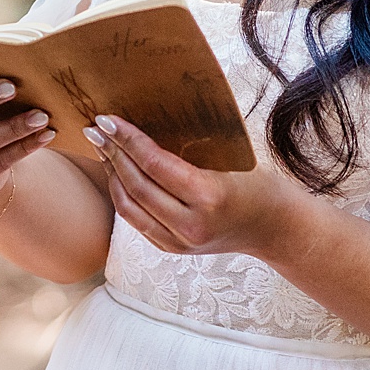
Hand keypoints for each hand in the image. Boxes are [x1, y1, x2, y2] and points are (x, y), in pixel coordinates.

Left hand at [88, 115, 306, 258]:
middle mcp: (191, 224)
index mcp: (209, 196)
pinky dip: (122, 196)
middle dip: (112, 154)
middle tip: (94, 129)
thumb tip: (143, 123)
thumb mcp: (230, 159)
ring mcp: (180, 242)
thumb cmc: (255, 183)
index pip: (155, 164)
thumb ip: (189, 149)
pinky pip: (136, 221)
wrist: (274, 228)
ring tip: (101, 148)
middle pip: (137, 185)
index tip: (107, 119)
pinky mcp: (173, 249)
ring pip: (130, 207)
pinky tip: (116, 174)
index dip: (127, 139)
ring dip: (111, 175)